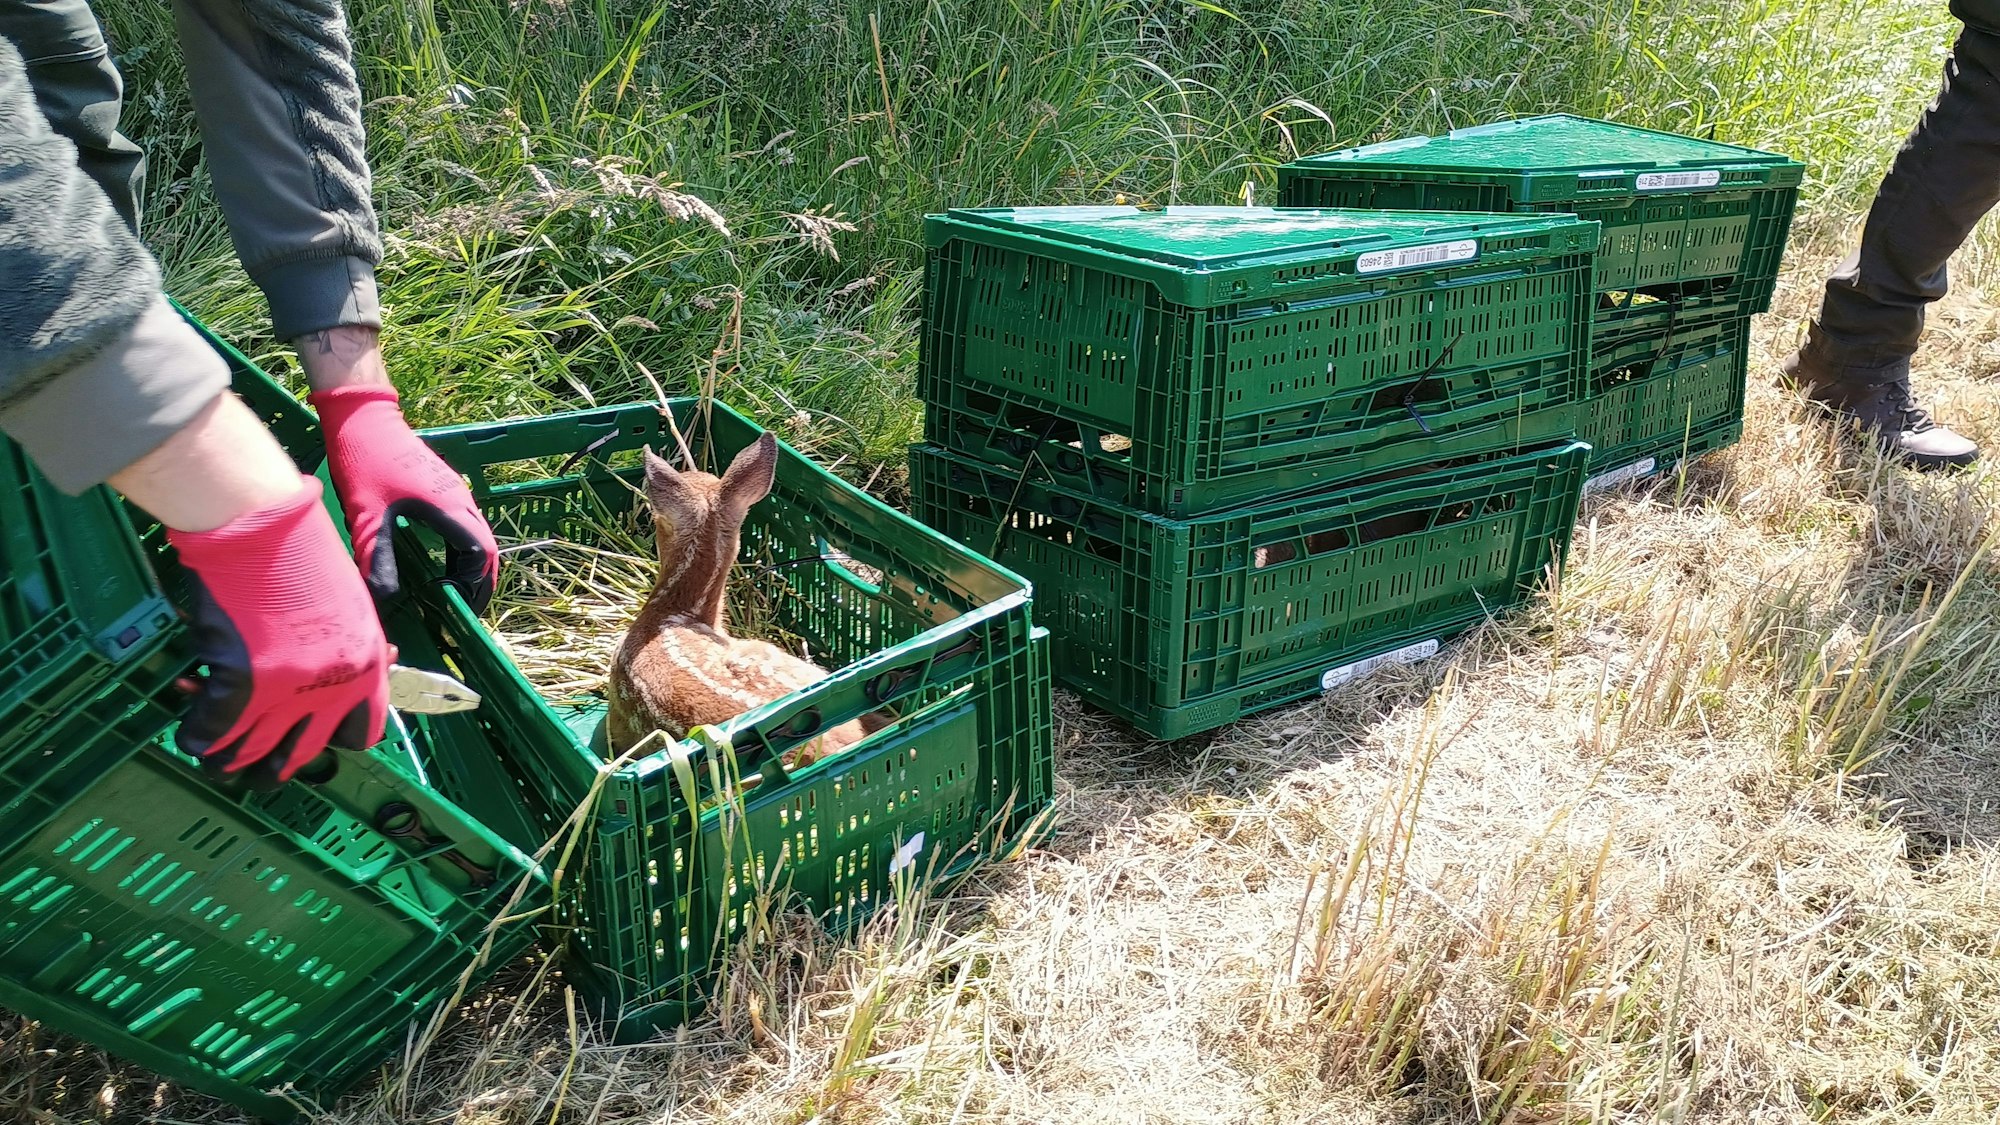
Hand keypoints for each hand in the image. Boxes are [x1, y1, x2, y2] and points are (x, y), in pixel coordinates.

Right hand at [168, 476, 388, 780]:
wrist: (260, 523)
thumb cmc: (304, 548)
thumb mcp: (351, 600)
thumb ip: (351, 642)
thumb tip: (368, 662)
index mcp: (367, 665)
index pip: (361, 733)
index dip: (331, 739)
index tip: (311, 735)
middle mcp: (332, 687)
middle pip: (305, 754)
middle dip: (278, 765)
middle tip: (258, 763)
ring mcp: (287, 690)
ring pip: (255, 754)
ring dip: (233, 763)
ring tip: (220, 763)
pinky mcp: (240, 684)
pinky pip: (213, 732)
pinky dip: (197, 738)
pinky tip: (191, 736)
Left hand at [311, 384, 498, 610]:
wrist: (364, 418)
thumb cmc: (365, 464)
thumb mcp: (366, 517)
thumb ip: (377, 559)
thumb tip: (384, 600)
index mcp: (449, 508)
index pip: (479, 555)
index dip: (473, 585)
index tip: (456, 607)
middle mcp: (461, 500)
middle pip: (487, 548)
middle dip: (480, 582)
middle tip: (464, 610)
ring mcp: (456, 491)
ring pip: (479, 536)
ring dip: (474, 567)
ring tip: (458, 593)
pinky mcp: (445, 487)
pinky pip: (467, 525)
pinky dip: (464, 551)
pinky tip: (445, 563)